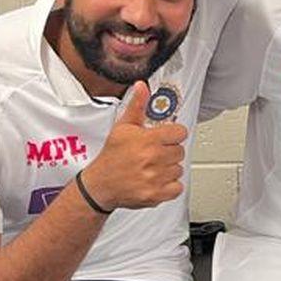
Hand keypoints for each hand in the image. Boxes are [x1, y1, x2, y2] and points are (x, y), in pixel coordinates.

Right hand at [86, 82, 187, 210]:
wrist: (100, 185)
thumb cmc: (112, 156)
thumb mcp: (123, 127)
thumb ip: (137, 105)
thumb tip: (142, 86)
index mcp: (147, 140)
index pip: (180, 133)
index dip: (172, 134)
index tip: (165, 137)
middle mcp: (153, 158)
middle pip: (180, 151)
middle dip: (169, 151)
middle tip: (154, 153)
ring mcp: (155, 178)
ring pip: (179, 168)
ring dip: (168, 168)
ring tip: (152, 167)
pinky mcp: (156, 194)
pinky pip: (177, 187)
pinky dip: (169, 186)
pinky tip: (156, 180)